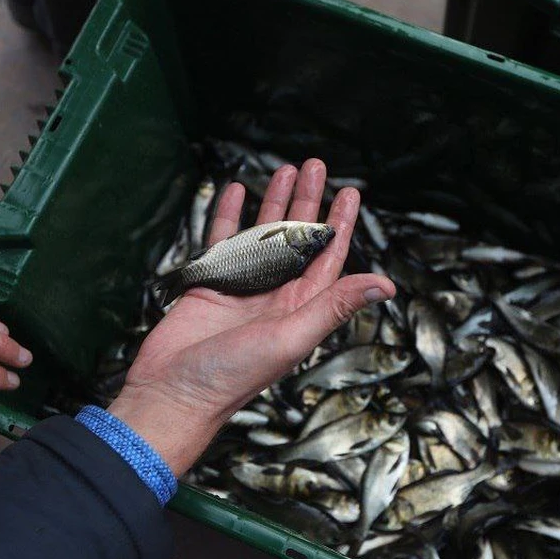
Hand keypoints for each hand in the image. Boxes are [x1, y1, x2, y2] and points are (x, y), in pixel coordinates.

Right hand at [109, 159, 395, 475]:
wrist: (172, 392)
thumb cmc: (232, 375)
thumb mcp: (292, 337)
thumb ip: (334, 306)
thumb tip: (386, 286)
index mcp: (301, 308)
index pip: (327, 258)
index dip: (340, 225)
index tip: (349, 192)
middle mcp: (274, 294)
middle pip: (296, 238)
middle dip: (307, 201)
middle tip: (315, 166)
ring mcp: (241, 286)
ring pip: (261, 234)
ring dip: (273, 203)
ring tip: (283, 170)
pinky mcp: (210, 283)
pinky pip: (222, 240)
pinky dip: (228, 215)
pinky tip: (236, 191)